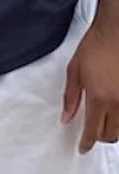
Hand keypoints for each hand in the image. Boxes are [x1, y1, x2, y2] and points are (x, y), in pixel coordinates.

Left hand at [63, 15, 118, 151]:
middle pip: (110, 134)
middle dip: (99, 137)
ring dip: (111, 130)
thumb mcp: (74, 71)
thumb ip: (70, 97)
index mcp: (98, 97)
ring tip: (101, 123)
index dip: (87, 142)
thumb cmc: (94, 48)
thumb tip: (66, 117)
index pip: (92, 129)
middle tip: (90, 133)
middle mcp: (117, 102)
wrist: (114, 33)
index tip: (82, 147)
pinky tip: (112, 113)